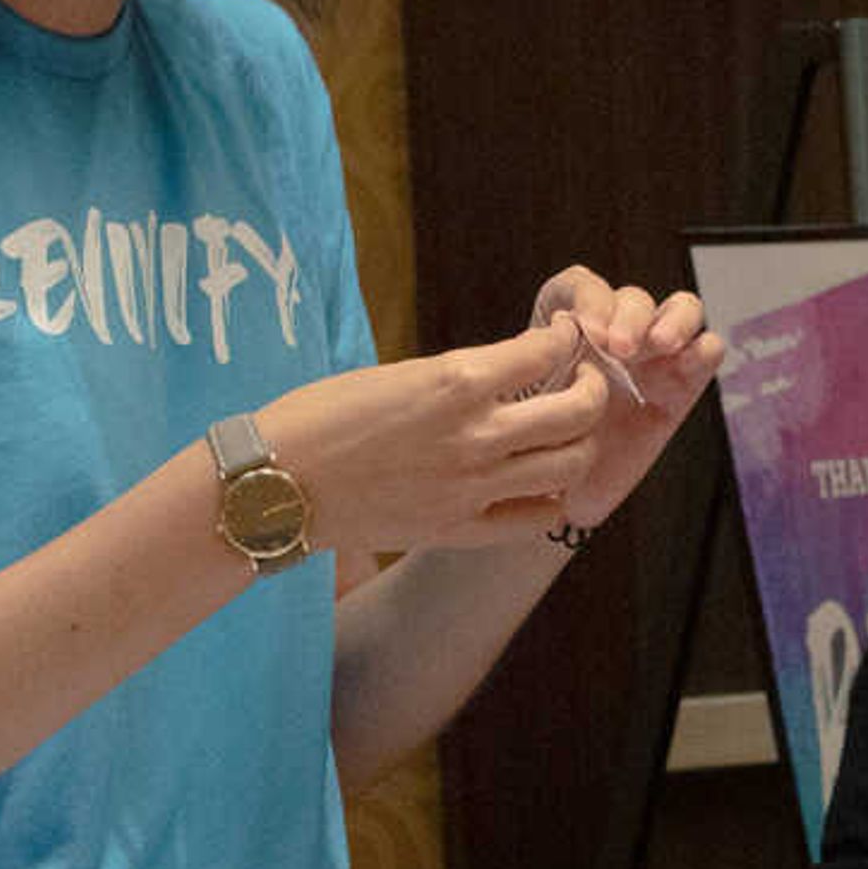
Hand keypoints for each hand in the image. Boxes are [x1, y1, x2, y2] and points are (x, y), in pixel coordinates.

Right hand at [272, 317, 610, 554]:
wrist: (275, 482)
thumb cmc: (320, 417)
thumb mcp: (397, 375)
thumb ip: (458, 379)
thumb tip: (505, 376)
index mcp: (455, 380)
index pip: (546, 351)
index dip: (564, 340)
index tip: (564, 339)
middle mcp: (475, 434)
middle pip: (578, 412)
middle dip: (593, 390)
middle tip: (583, 383)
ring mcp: (471, 487)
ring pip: (569, 466)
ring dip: (579, 445)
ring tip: (566, 435)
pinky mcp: (457, 529)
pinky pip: (535, 518)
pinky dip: (550, 499)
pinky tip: (539, 484)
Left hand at [528, 265, 727, 526]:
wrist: (568, 494)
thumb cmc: (538, 448)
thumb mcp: (526, 411)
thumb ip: (536, 378)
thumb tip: (548, 344)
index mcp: (570, 328)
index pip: (581, 286)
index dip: (588, 299)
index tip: (584, 331)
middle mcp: (615, 334)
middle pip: (633, 298)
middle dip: (628, 317)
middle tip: (616, 349)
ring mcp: (654, 356)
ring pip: (680, 309)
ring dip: (672, 321)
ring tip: (660, 345)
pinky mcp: (684, 383)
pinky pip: (706, 349)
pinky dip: (705, 348)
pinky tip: (692, 362)